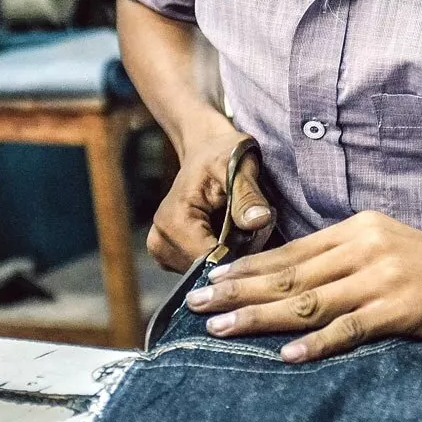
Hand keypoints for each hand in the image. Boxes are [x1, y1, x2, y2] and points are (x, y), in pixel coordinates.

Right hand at [147, 121, 273, 271]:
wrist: (206, 148)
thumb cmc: (222, 153)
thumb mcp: (238, 166)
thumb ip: (247, 196)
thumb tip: (258, 221)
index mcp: (173, 221)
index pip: (210, 260)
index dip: (241, 254)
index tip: (262, 234)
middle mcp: (160, 240)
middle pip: (209, 270)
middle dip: (237, 255)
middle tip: (255, 227)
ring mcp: (161, 251)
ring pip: (208, 272)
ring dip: (231, 256)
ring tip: (242, 228)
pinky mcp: (169, 256)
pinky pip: (203, 268)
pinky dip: (221, 256)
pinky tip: (230, 235)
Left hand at [182, 210, 421, 362]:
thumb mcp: (394, 252)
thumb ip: (350, 260)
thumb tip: (299, 278)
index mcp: (363, 228)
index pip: (291, 250)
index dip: (247, 267)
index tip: (210, 280)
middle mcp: (369, 246)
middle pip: (290, 274)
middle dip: (238, 291)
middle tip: (196, 305)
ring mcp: (386, 276)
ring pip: (310, 300)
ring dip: (261, 316)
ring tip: (222, 329)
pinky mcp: (406, 308)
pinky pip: (351, 329)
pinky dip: (317, 343)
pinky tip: (287, 355)